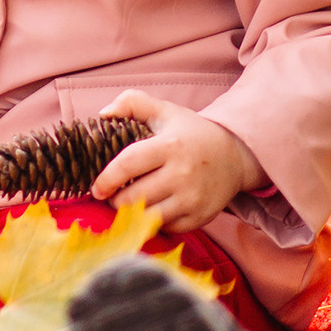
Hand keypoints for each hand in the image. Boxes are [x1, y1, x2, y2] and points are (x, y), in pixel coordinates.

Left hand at [91, 92, 264, 234]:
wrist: (234, 157)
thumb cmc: (191, 133)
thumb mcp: (165, 111)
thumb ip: (132, 103)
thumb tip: (103, 114)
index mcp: (171, 145)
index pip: (128, 164)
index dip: (107, 178)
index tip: (96, 187)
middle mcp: (183, 174)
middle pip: (133, 197)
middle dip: (116, 200)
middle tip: (113, 195)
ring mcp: (192, 199)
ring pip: (147, 217)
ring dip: (132, 213)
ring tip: (129, 203)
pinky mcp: (199, 217)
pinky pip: (164, 228)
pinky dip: (153, 222)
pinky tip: (152, 208)